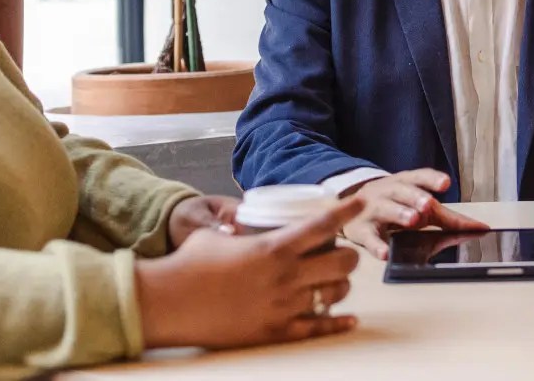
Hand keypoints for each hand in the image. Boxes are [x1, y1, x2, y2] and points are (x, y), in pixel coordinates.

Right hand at [136, 197, 363, 350]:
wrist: (172, 301)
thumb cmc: (190, 262)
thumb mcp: (215, 235)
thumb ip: (235, 230)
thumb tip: (238, 225)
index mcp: (272, 246)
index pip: (322, 224)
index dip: (346, 210)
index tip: (360, 201)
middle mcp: (285, 276)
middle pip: (340, 262)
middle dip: (348, 255)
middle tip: (342, 251)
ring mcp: (284, 306)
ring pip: (335, 294)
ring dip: (341, 285)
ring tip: (336, 280)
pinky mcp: (277, 333)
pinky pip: (319, 329)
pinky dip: (339, 323)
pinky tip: (349, 319)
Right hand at [341, 169, 488, 259]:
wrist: (348, 208)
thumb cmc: (392, 206)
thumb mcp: (416, 206)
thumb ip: (447, 217)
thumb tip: (481, 227)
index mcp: (402, 183)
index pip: (417, 177)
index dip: (430, 179)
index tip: (445, 183)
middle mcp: (385, 192)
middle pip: (399, 190)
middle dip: (414, 196)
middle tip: (428, 204)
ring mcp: (371, 210)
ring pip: (383, 208)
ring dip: (398, 212)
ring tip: (412, 219)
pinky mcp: (360, 230)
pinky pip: (368, 237)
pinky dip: (376, 245)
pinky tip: (385, 253)